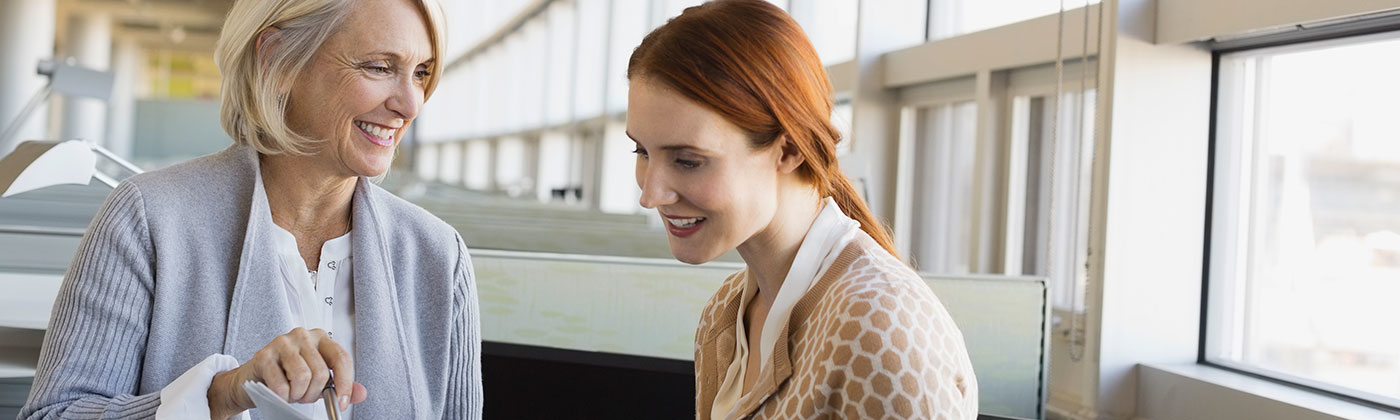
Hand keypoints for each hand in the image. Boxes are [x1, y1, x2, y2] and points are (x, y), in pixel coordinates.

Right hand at [207, 328, 367, 419]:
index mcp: (321, 338)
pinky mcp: (264, 355)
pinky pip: (281, 385)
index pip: (342, 358)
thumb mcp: (318, 381)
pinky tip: (279, 392)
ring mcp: (282, 343)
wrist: (254, 379)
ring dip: (298, 394)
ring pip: (303, 376)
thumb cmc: (288, 376)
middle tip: (304, 396)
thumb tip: (360, 393)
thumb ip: (340, 385)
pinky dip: (283, 396)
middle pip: (322, 372)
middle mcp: (303, 335)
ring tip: (292, 393)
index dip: (345, 384)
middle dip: (314, 393)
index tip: (341, 403)